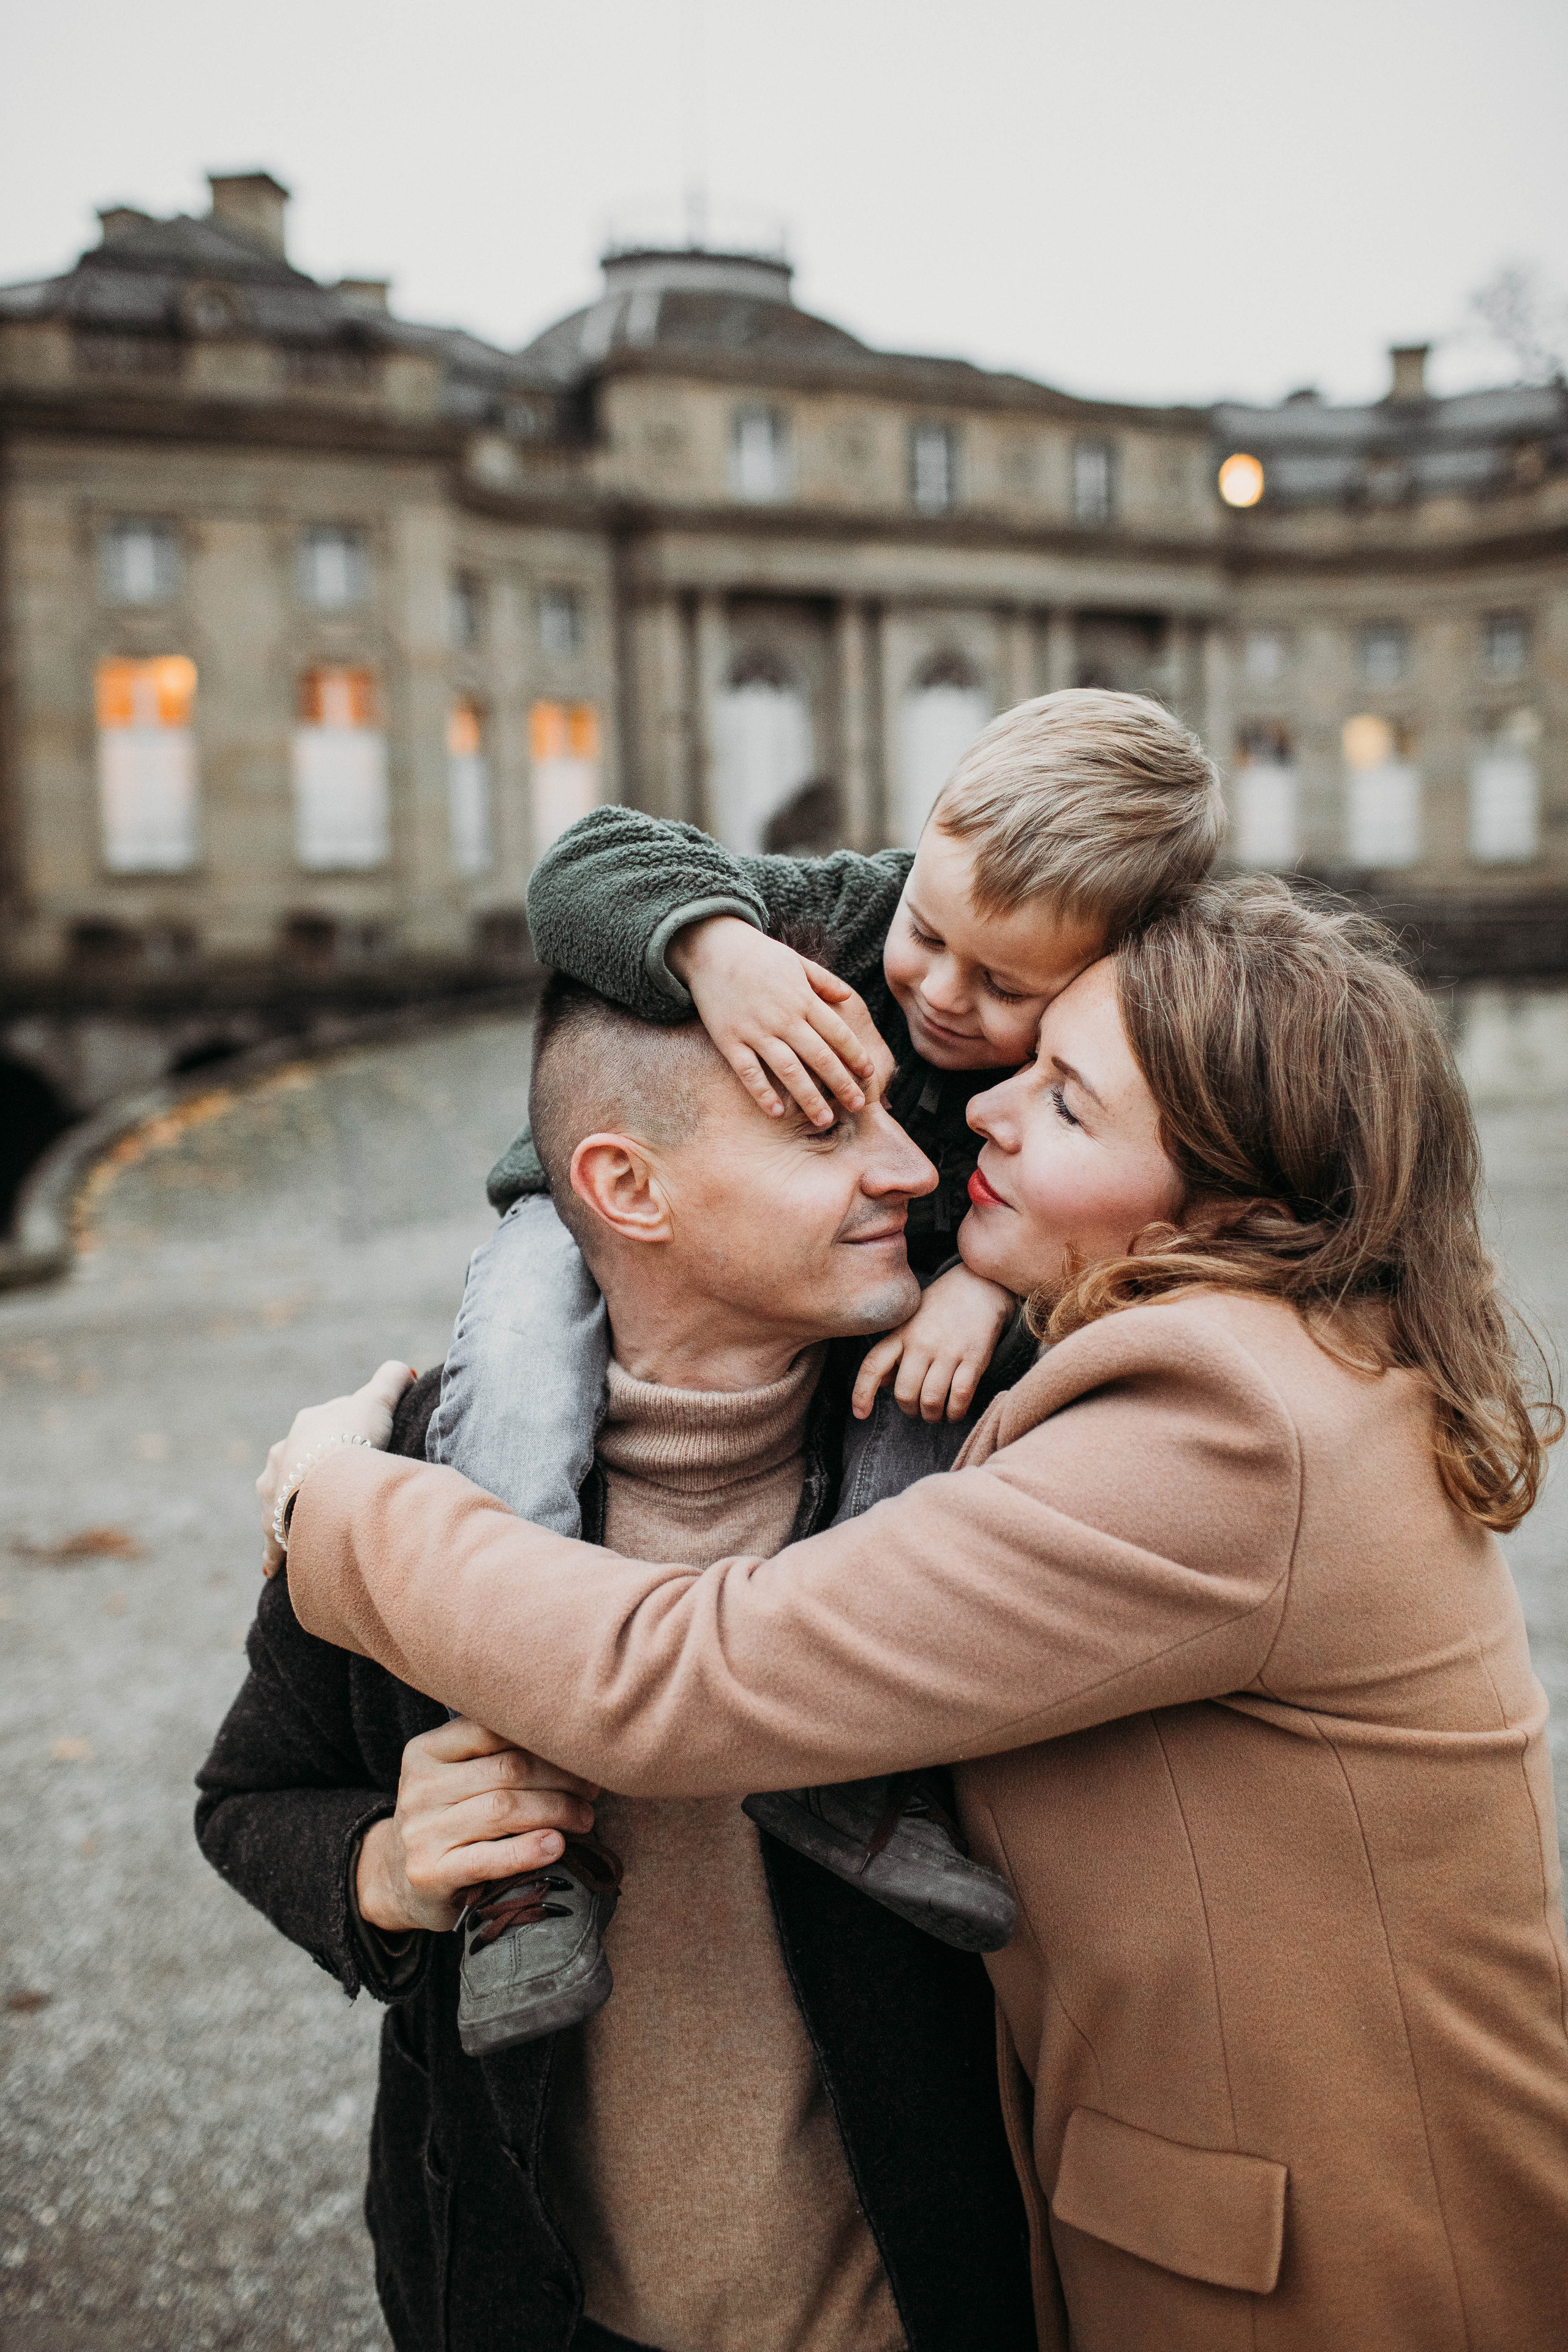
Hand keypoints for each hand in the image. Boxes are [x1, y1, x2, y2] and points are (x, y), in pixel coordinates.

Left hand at [258, 1358, 415, 1574]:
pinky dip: (275, 1553)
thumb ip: (390, 1380)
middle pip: (297, 1462)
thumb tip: (404, 1368)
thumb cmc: (354, 1438)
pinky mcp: (274, 1526)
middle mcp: (282, 1456)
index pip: (323, 1427)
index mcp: (306, 1426)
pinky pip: (273, 1542)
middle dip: (311, 1471)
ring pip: (279, 1500)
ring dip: (290, 1508)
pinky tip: (273, 1568)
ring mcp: (274, 1492)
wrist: (329, 1479)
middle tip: (335, 1485)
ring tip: (307, 1521)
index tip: (359, 1445)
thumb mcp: (377, 1400)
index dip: (343, 1435)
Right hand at [357, 1719, 600, 1932]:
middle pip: (508, 1770)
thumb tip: (570, 1739)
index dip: (544, 1740)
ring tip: (584, 1819)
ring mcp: (421, 1832)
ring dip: (556, 1811)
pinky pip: (487, 1858)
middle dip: (561, 1778)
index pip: (493, 1730)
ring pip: (503, 1809)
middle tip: (592, 1790)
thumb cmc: (447, 1819)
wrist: (397, 1880)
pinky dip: (527, 1850)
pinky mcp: (429, 1874)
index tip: (580, 1752)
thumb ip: (495, 1755)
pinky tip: (556, 1846)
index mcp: (425, 1752)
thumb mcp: (455, 1777)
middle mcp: (419, 1787)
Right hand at [668, 915, 875, 1127]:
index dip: (855, 1056)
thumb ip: (823, 980)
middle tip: (859, 1107)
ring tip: (824, 1120)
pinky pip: (749, 1072)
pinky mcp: (730, 1040)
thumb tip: (847, 996)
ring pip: (789, 1071)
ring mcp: (756, 1031)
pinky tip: (778, 1112)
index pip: (838, 1033)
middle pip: (820, 1057)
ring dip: (809, 1098)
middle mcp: (783, 1018)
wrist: (711, 947)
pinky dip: (763, 1093)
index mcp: (803, 999)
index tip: (868, 1075)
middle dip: (842, 1084)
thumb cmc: (758, 954)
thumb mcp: (796, 961)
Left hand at [851, 1263, 1015, 1423]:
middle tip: (917, 1410)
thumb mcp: (910, 1322)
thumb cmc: (941, 1307)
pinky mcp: (974, 1357)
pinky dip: (955, 1412)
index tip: (860, 1413)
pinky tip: (955, 1412)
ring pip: (931, 1400)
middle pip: (904, 1392)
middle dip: (910, 1410)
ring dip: (932, 1416)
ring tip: (936, 1415)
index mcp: (901, 1333)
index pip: (873, 1366)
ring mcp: (948, 1350)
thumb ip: (895, 1351)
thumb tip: (882, 1383)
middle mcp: (921, 1343)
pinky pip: (960, 1396)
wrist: (980, 1284)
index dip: (862, 1392)